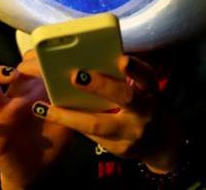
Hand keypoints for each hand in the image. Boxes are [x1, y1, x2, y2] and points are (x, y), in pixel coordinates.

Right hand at [0, 51, 71, 189]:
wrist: (38, 171)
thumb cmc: (52, 140)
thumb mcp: (68, 119)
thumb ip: (74, 102)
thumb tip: (86, 83)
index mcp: (31, 91)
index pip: (29, 64)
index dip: (38, 58)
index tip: (52, 58)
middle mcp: (13, 97)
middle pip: (7, 69)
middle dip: (20, 62)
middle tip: (34, 66)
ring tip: (9, 74)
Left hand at [30, 55, 181, 173]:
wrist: (159, 143)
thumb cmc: (144, 104)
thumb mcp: (143, 88)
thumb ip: (124, 76)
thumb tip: (89, 55)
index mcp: (150, 90)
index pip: (146, 76)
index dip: (135, 69)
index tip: (121, 60)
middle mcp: (145, 111)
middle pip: (125, 98)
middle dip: (101, 86)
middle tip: (76, 76)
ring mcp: (132, 133)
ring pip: (98, 124)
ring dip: (70, 115)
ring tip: (45, 108)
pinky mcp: (119, 149)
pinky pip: (91, 135)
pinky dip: (71, 123)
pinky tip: (51, 115)